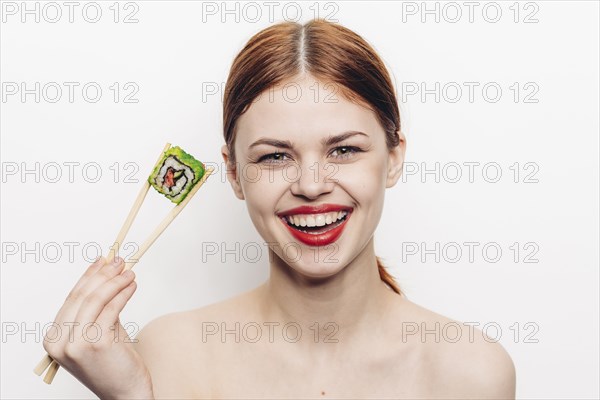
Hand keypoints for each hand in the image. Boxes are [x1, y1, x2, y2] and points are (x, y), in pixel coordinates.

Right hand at [43, 257, 153, 398]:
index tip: (102, 260)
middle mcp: (60, 342)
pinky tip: (132, 286)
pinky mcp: (96, 343)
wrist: (125, 392)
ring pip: (96, 300)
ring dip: (115, 281)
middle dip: (103, 275)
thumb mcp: (98, 332)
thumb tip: (107, 272)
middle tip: (119, 261)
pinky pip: (112, 309)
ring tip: (129, 272)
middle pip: (82, 296)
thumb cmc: (113, 363)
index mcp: (54, 339)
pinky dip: (123, 293)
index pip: (71, 298)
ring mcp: (77, 343)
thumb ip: (98, 308)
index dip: (88, 276)